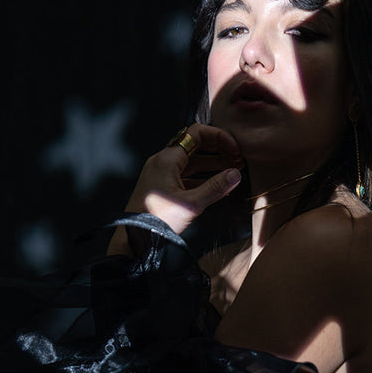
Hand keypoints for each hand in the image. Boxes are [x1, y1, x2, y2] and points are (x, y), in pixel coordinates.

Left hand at [108, 124, 242, 254]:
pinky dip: (203, 178)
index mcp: (167, 159)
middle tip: (237, 160)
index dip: (220, 138)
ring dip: (213, 165)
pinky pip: (186, 176)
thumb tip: (235, 174)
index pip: (197, 134)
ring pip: (192, 162)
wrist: (134, 239)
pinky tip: (218, 187)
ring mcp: (162, 174)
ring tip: (232, 172)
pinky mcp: (163, 187)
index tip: (235, 151)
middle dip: (219, 151)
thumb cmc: (156, 221)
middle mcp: (163, 162)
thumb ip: (215, 187)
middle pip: (196, 145)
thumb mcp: (191, 204)